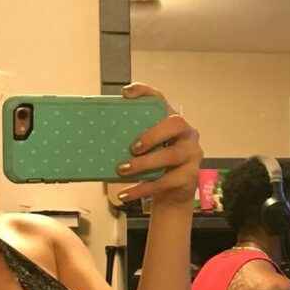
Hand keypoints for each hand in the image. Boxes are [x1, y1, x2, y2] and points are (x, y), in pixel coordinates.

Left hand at [114, 83, 201, 208]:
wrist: (172, 197)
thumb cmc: (155, 168)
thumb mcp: (146, 151)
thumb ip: (132, 141)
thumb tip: (98, 139)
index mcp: (171, 122)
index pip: (161, 100)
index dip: (145, 93)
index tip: (125, 93)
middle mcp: (187, 134)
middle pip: (175, 124)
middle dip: (152, 133)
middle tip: (132, 147)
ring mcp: (192, 155)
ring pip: (171, 155)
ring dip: (145, 163)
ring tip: (122, 170)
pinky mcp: (189, 177)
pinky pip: (165, 182)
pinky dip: (142, 189)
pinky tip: (125, 194)